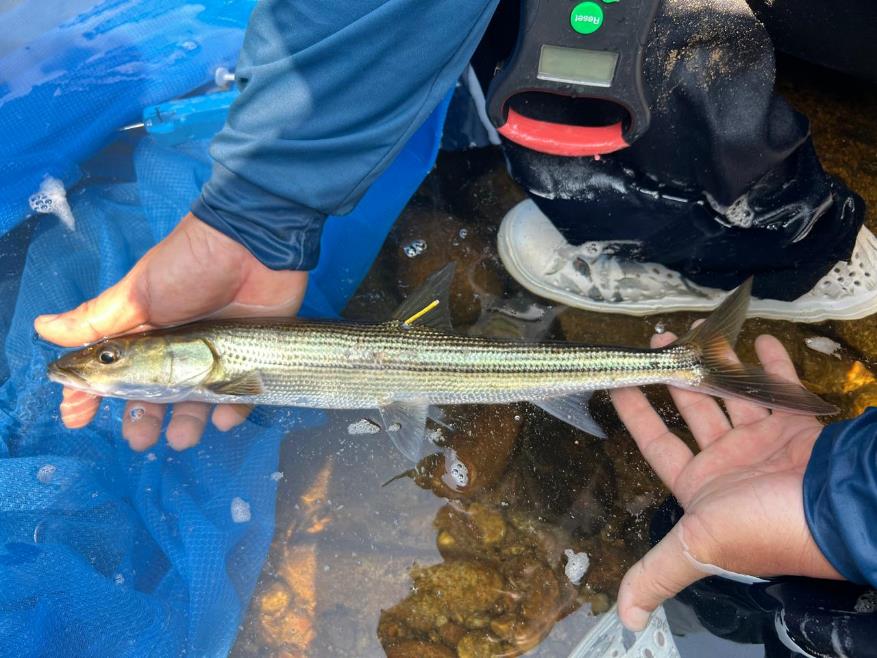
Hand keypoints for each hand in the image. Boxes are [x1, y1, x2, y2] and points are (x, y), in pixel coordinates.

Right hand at [34, 212, 307, 450]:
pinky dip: (233, 410)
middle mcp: (176, 349)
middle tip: (140, 439)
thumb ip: (98, 319)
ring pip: (196, 401)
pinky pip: (241, 395)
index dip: (92, 396)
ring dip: (186, 423)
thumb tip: (43, 329)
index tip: (77, 418)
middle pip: (154, 395)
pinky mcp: (250, 358)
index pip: (112, 371)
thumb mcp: (138, 294)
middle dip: (143, 420)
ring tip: (181, 438)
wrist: (254, 247)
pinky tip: (225, 419)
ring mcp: (214, 355)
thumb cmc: (190, 266)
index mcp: (144, 333)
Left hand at [609, 330, 842, 631]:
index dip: (635, 413)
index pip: (657, 442)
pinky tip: (762, 339)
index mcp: (702, 485)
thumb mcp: (700, 546)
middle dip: (675, 377)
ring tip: (699, 331)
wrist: (839, 513)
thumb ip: (658, 573)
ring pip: (734, 394)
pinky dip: (773, 365)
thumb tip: (625, 618)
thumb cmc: (766, 527)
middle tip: (659, 341)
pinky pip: (783, 389)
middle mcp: (730, 461)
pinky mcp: (800, 428)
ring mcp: (766, 442)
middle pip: (694, 409)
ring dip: (718, 363)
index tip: (616, 382)